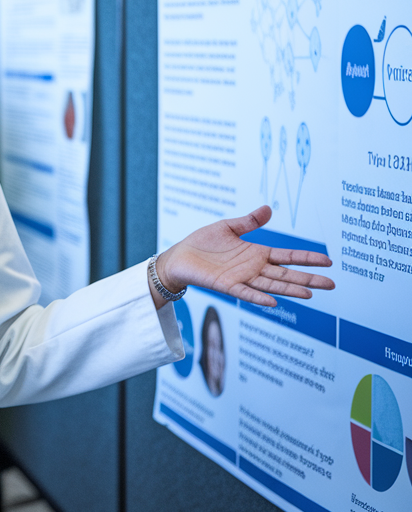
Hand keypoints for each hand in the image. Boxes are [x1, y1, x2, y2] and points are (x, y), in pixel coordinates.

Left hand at [154, 206, 333, 307]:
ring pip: (271, 286)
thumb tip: (268, 209)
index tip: (328, 260)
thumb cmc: (203, 243)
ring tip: (310, 293)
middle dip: (308, 279)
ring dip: (290, 290)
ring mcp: (241, 278)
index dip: (306, 258)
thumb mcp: (227, 227)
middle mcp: (253, 268)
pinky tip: (274, 302)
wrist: (179, 256)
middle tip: (331, 284)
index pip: (287, 256)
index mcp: (256, 254)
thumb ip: (249, 222)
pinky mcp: (226, 285)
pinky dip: (258, 298)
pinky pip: (245, 293)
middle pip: (286, 275)